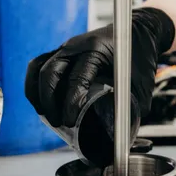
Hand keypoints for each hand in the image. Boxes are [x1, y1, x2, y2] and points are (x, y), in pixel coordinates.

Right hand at [24, 7, 175, 129]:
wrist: (138, 32)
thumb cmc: (139, 58)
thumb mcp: (141, 87)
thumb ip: (132, 113)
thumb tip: (123, 143)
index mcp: (97, 51)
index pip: (76, 78)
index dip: (70, 104)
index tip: (70, 122)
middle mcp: (77, 46)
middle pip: (50, 73)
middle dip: (49, 102)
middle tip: (58, 122)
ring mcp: (66, 47)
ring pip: (39, 68)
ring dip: (38, 93)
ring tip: (46, 115)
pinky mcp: (61, 51)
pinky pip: (38, 64)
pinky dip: (34, 83)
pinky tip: (39, 101)